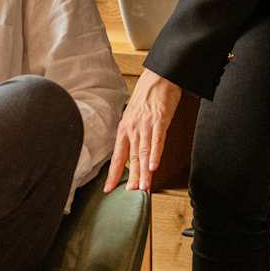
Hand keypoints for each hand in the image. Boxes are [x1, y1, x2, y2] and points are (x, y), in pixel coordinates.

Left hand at [104, 67, 186, 192]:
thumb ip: (135, 134)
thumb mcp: (136, 116)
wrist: (160, 76)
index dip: (114, 174)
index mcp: (125, 128)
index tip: (109, 189)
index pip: (118, 156)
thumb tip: (135, 152)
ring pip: (143, 153)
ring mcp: (146, 125)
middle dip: (132, 178)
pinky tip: (153, 167)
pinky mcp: (160, 120)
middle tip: (131, 195)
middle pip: (132, 158)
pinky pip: (157, 141)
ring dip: (144, 172)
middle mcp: (133, 128)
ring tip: (143, 188)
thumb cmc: (148, 96)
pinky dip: (155, 155)